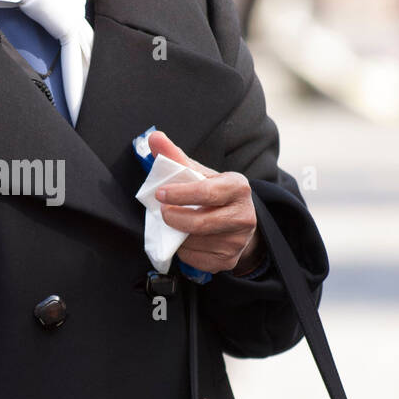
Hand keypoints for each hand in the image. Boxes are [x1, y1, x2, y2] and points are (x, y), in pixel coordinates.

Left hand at [147, 130, 261, 274]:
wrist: (239, 220)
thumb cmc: (215, 194)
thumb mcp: (201, 174)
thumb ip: (176, 157)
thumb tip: (154, 137)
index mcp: (238, 187)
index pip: (207, 192)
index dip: (180, 194)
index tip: (160, 194)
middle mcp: (244, 216)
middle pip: (201, 223)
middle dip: (175, 218)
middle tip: (163, 213)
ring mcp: (238, 241)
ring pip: (196, 243)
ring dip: (177, 236)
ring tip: (174, 225)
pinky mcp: (229, 260)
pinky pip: (196, 259)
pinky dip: (183, 251)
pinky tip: (184, 240)